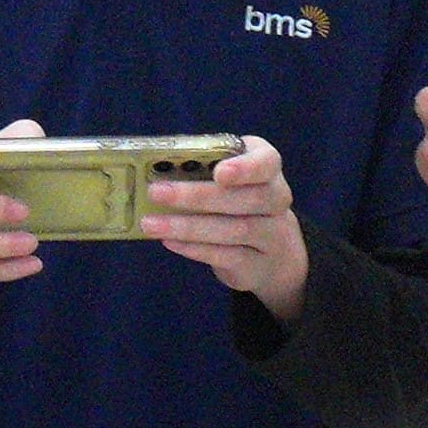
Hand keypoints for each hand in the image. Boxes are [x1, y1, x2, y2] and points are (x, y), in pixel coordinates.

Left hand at [142, 135, 311, 321]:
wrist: (275, 251)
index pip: (266, 163)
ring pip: (235, 230)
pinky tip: (170, 241)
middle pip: (247, 198)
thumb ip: (201, 167)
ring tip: (151, 224)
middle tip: (156, 192)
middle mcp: (277, 199)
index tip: (220, 173)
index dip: (245, 168)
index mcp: (267, 167)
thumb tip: (154, 169)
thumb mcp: (229, 176)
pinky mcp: (258, 264)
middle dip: (198, 196)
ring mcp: (272, 235)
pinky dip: (196, 248)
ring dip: (188, 226)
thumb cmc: (238, 199)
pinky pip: (227, 255)